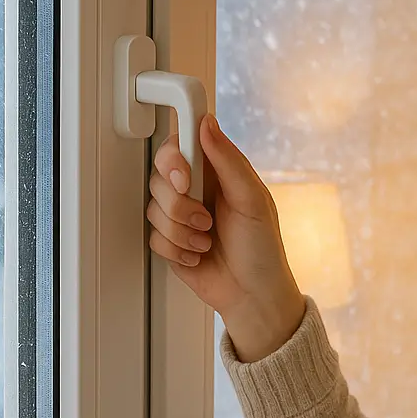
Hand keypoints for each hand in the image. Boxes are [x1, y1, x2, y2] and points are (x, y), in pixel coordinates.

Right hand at [147, 114, 306, 361]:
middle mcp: (197, 189)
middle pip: (160, 177)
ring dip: (181, 231)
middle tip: (204, 219)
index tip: (184, 178)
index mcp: (218, 172)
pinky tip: (198, 254)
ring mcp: (181, 215)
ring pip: (154, 208)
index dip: (173, 158)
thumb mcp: (252, 200)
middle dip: (179, 205)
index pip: (180, 144)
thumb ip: (228, 160)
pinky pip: (154, 236)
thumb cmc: (262, 249)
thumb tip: (207, 122)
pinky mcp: (171, 240)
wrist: (252, 295)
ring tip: (207, 240)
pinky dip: (176, 249)